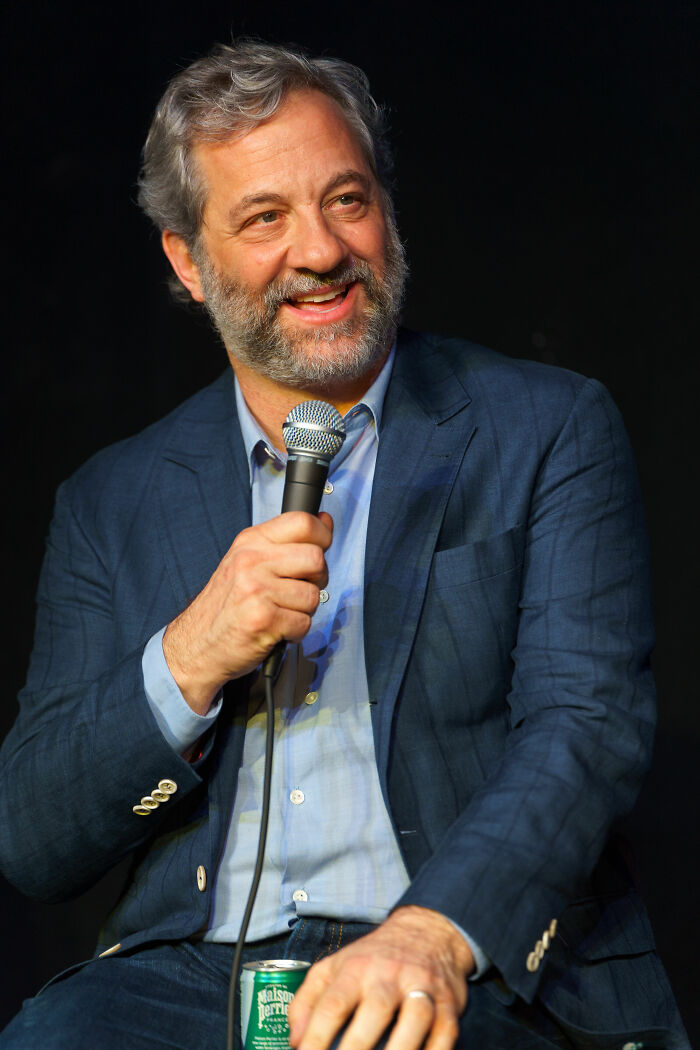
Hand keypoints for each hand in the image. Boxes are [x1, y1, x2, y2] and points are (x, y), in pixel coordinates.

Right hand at [162, 511, 332, 712]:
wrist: (196, 645)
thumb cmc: (226, 606)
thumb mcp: (246, 562)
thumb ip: (285, 543)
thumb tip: (324, 521)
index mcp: (250, 542)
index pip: (302, 521)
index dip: (322, 536)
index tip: (320, 548)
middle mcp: (251, 561)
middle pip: (316, 558)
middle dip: (317, 580)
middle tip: (297, 590)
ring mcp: (256, 590)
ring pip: (314, 595)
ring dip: (304, 611)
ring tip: (281, 612)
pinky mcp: (263, 619)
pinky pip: (304, 622)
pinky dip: (296, 632)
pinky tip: (276, 629)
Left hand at [288, 906, 474, 1049]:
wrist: (426, 931)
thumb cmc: (373, 959)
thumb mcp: (334, 968)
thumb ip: (307, 1000)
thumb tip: (294, 1041)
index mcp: (356, 968)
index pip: (333, 1004)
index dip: (316, 1037)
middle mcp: (389, 974)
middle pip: (376, 1009)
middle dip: (358, 1047)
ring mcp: (422, 986)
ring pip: (416, 1017)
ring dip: (400, 1049)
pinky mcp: (448, 1001)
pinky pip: (446, 1030)